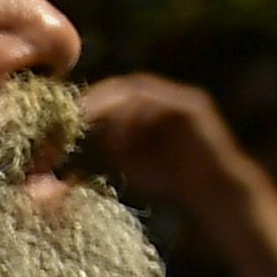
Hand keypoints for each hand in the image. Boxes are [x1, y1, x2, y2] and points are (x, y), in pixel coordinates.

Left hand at [80, 71, 260, 216]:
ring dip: (114, 109)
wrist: (212, 190)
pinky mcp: (194, 107)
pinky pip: (160, 104)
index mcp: (148, 106)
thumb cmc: (169, 179)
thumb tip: (74, 143)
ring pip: (139, 92)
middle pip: (124, 86)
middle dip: (97, 99)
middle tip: (73, 115)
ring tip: (93, 127)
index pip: (114, 93)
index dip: (89, 101)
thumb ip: (107, 147)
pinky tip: (119, 141)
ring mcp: (180, 99)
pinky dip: (136, 118)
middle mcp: (164, 97)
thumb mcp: (128, 162)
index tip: (64, 117)